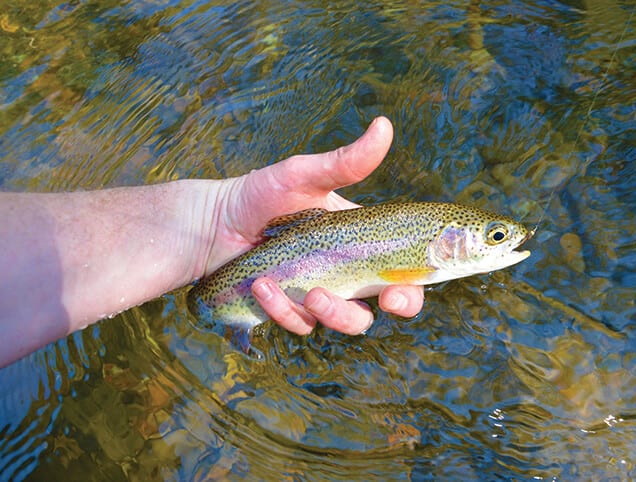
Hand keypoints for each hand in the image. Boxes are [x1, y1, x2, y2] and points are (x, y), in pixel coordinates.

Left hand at [208, 117, 423, 335]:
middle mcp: (346, 270)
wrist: (211, 223)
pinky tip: (262, 287)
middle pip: (389, 300)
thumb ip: (346, 161)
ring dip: (333, 312)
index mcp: (360, 240)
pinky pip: (301, 323)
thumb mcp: (303, 175)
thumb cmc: (260, 195)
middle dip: (396, 307)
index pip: (402, 267)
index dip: (414, 283)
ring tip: (308, 292)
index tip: (404, 286)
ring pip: (348, 321)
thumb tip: (385, 125)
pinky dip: (283, 309)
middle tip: (382, 301)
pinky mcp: (291, 310)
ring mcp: (320, 293)